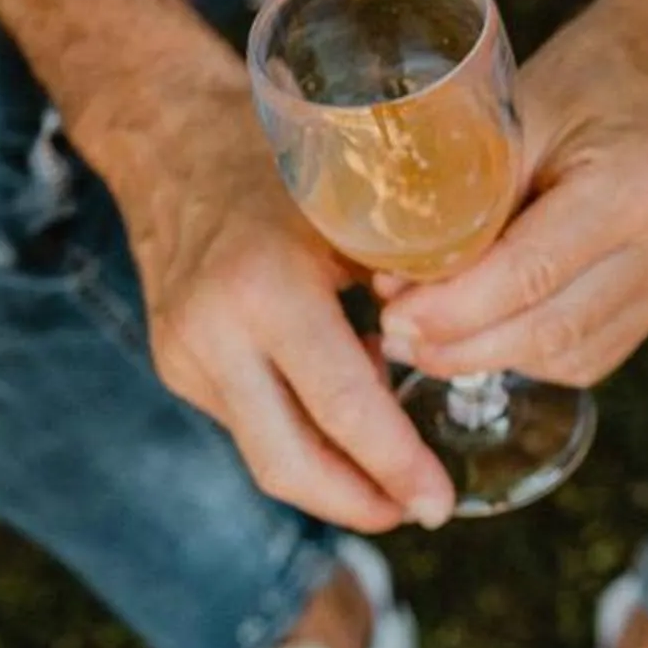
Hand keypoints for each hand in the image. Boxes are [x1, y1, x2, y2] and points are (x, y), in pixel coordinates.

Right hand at [106, 67, 456, 532]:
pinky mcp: (176, 365)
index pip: (342, 410)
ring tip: (396, 473)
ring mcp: (184, 356)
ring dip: (334, 474)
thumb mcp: (361, 209)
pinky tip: (350, 410)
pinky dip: (306, 431)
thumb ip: (412, 281)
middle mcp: (213, 335)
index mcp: (266, 290)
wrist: (172, 137)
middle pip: (289, 465)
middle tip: (420, 510)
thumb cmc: (287, 160)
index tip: (441, 502)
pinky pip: (250, 421)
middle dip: (360, 503)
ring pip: (266, 453)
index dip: (396, 467)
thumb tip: (475, 348)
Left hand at [377, 0, 647, 387]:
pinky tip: (491, 331)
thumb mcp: (515, 114)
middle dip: (464, 346)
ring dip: (493, 356)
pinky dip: (532, 353)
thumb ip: (466, 198)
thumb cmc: (586, 81)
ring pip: (571, 355)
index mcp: (639, 184)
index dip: (455, 309)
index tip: (396, 318)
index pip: (532, 272)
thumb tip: (398, 281)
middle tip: (400, 338)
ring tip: (433, 337)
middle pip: (553, 329)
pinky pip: (592, 354)